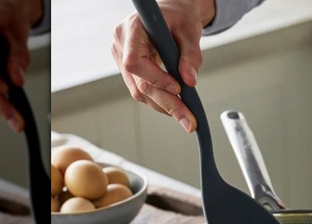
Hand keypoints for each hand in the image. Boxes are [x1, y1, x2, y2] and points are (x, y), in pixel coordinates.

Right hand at [112, 0, 214, 132]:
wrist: (172, 14)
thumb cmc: (178, 17)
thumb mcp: (189, 30)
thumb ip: (190, 54)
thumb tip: (190, 80)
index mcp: (132, 29)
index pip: (135, 62)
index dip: (156, 79)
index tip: (179, 89)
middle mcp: (121, 44)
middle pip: (139, 83)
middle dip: (166, 103)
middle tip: (188, 120)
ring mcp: (121, 57)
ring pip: (139, 91)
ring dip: (163, 106)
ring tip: (186, 117)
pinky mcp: (128, 69)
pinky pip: (141, 89)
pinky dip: (159, 100)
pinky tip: (175, 107)